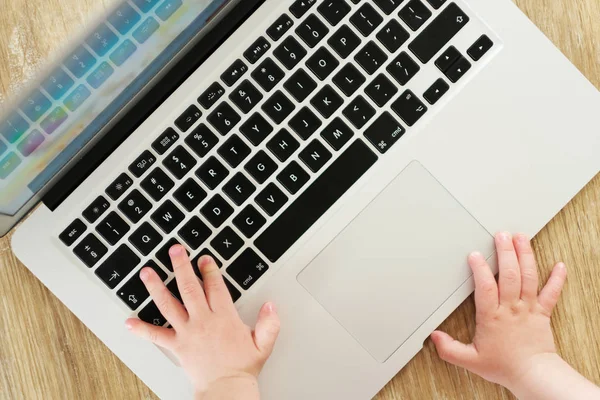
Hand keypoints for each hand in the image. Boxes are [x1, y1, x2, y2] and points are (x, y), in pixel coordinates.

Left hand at [125, 245, 279, 398]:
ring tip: (147, 272)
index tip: (204, 258)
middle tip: (175, 251)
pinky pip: (155, 336)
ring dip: (156, 287)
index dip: (209, 269)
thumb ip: (269, 323)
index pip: (215, 286)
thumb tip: (270, 305)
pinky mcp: (176, 345)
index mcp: (224, 317)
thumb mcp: (264, 343)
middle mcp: (203, 321)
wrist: (226, 389)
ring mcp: (187, 332)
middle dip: (181, 266)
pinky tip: (129, 321)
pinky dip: (141, 329)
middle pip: (189, 287)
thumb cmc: (242, 367)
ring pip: (169, 304)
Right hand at [431, 232, 566, 390]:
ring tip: (521, 238)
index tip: (475, 255)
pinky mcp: (543, 312)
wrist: (533, 375)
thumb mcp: (470, 360)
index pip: (486, 287)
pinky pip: (551, 292)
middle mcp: (511, 308)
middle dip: (505, 252)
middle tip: (501, 235)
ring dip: (525, 255)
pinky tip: (558, 264)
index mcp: (492, 316)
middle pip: (510, 274)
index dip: (480, 269)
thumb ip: (449, 348)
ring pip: (529, 277)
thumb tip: (434, 337)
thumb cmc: (504, 366)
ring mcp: (529, 308)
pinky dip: (557, 277)